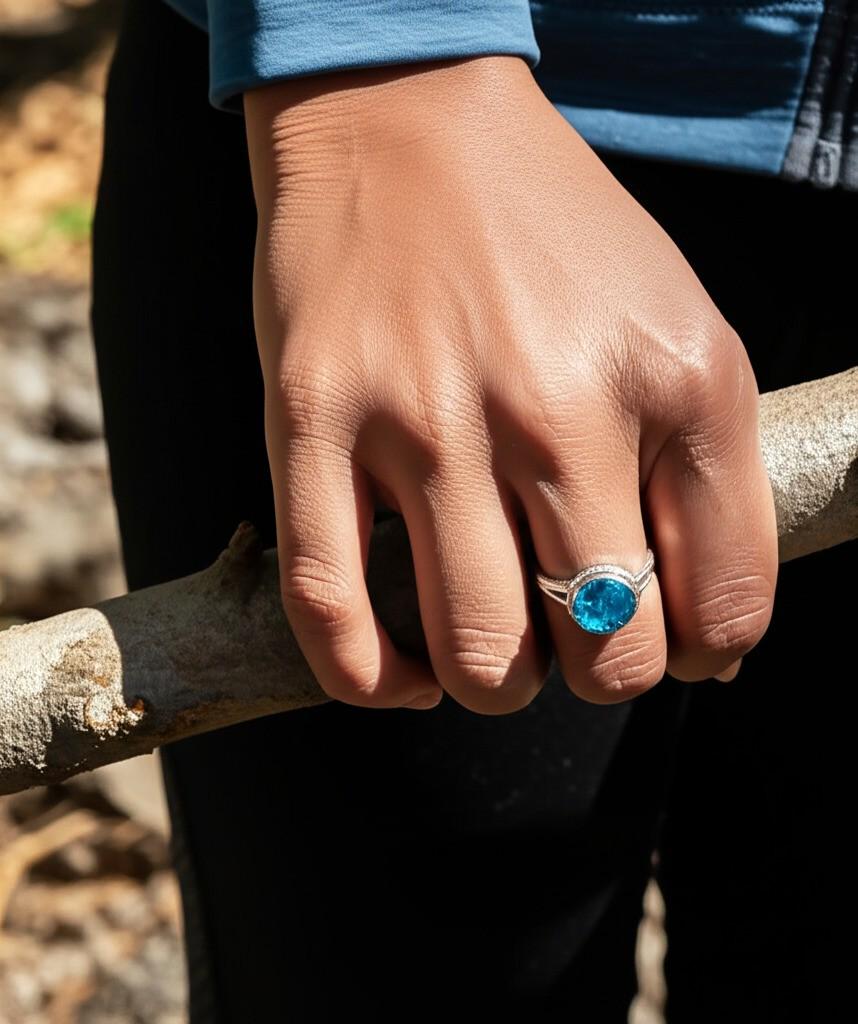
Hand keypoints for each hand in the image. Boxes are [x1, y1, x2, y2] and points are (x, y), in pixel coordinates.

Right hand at [243, 56, 776, 713]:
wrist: (408, 119)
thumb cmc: (550, 236)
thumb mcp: (677, 324)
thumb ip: (706, 476)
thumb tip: (705, 643)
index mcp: (675, 378)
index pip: (724, 602)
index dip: (704, 653)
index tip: (672, 641)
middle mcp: (557, 406)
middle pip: (607, 650)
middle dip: (601, 674)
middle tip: (576, 639)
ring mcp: (425, 419)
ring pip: (479, 657)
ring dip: (500, 686)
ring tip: (495, 648)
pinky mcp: (312, 423)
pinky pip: (332, 613)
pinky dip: (371, 680)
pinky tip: (400, 676)